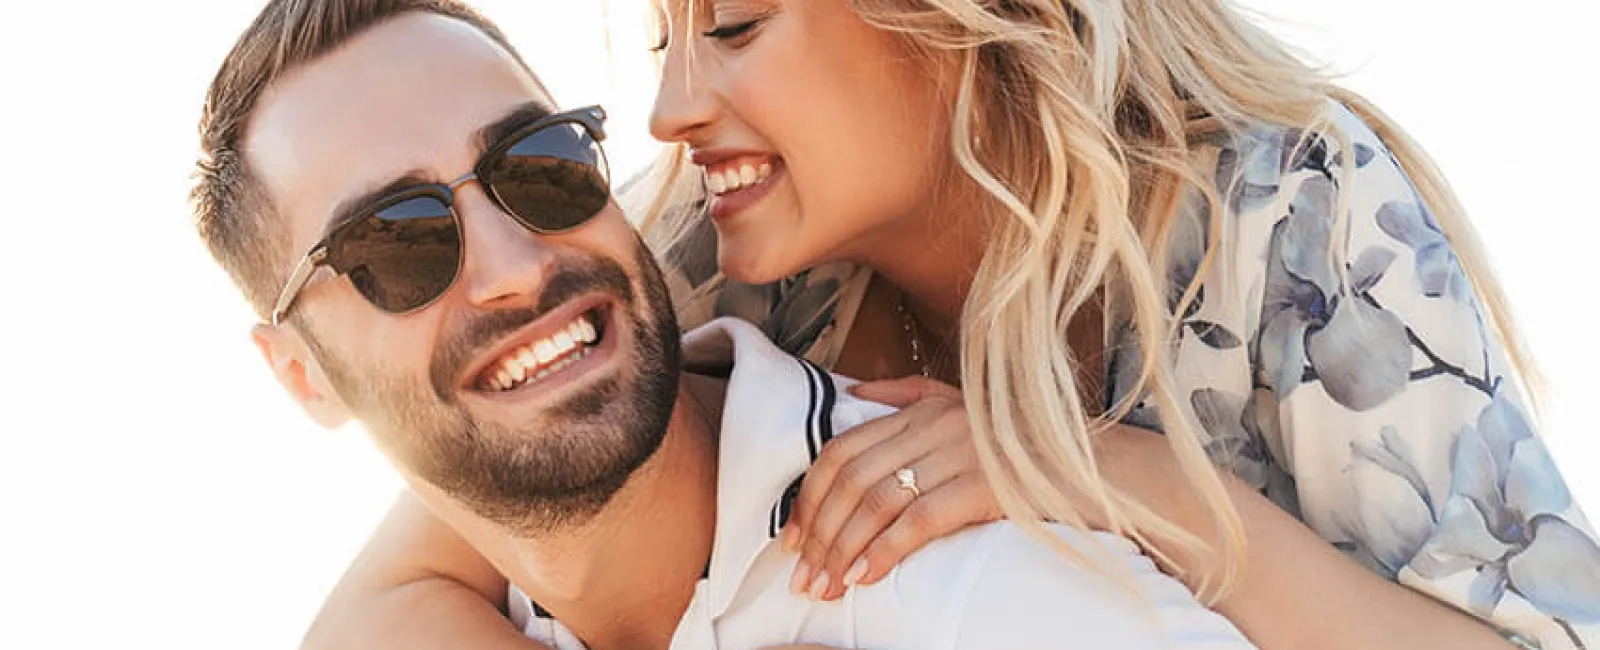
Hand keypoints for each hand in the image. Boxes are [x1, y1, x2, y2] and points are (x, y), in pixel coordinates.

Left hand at [780, 376, 1002, 600]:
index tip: (796, 538)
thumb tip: (855, 391)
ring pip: (878, 502)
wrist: (1095, 471)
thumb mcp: (964, 407)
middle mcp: (936, 425)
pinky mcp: (985, 486)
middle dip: (821, 532)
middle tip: (804, 576)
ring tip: (828, 586)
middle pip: (852, 479)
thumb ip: (908, 395)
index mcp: (923, 409)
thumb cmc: (1024, 451)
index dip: (810, 497)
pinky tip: (866, 576)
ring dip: (844, 550)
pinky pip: (919, 520)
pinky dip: (886, 551)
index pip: (843, 450)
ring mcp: (961, 453)